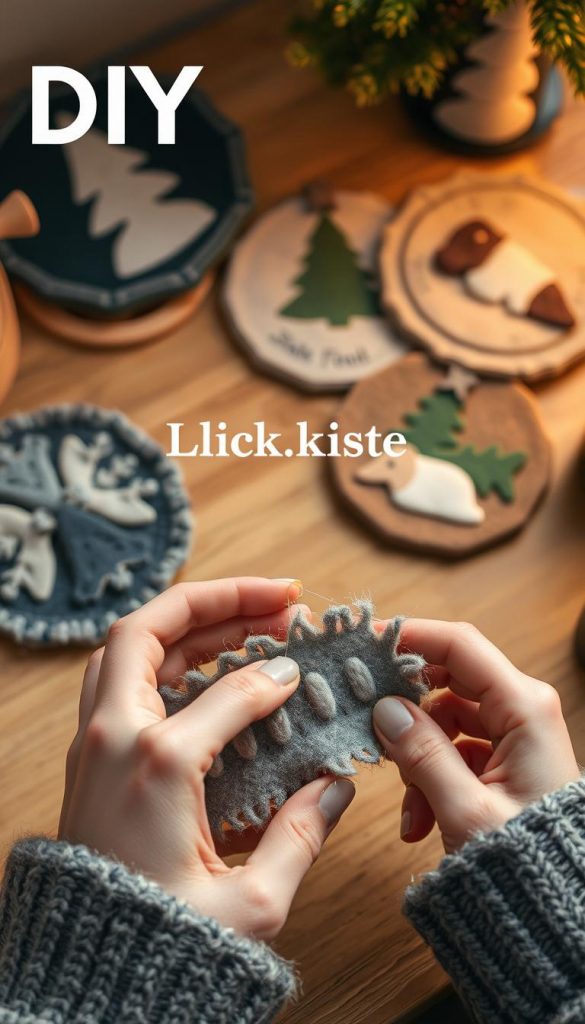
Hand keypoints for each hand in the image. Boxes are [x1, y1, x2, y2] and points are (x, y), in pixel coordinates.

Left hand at [59, 578, 354, 939]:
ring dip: (187, 621)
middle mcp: (114, 739)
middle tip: (278, 597)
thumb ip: (299, 835)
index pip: (226, 691)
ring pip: (128, 648)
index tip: (301, 672)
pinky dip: (163, 655)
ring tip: (246, 617)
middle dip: (217, 599)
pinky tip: (206, 664)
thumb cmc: (163, 944)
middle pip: (151, 630)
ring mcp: (92, 745)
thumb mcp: (250, 903)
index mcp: (156, 764)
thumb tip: (334, 785)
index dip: (272, 676)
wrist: (89, 980)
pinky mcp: (89, 760)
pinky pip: (120, 680)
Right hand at [373, 620, 579, 853]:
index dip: (413, 636)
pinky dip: (431, 781)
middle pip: (448, 684)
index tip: (367, 642)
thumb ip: (422, 753)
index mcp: (524, 708)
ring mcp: (513, 737)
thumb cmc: (526, 863)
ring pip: (444, 722)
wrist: (557, 911)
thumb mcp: (465, 810)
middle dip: (408, 714)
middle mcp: (522, 712)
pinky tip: (421, 822)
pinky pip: (454, 752)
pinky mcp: (504, 762)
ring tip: (413, 811)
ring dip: (417, 761)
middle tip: (370, 730)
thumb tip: (385, 708)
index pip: (460, 646)